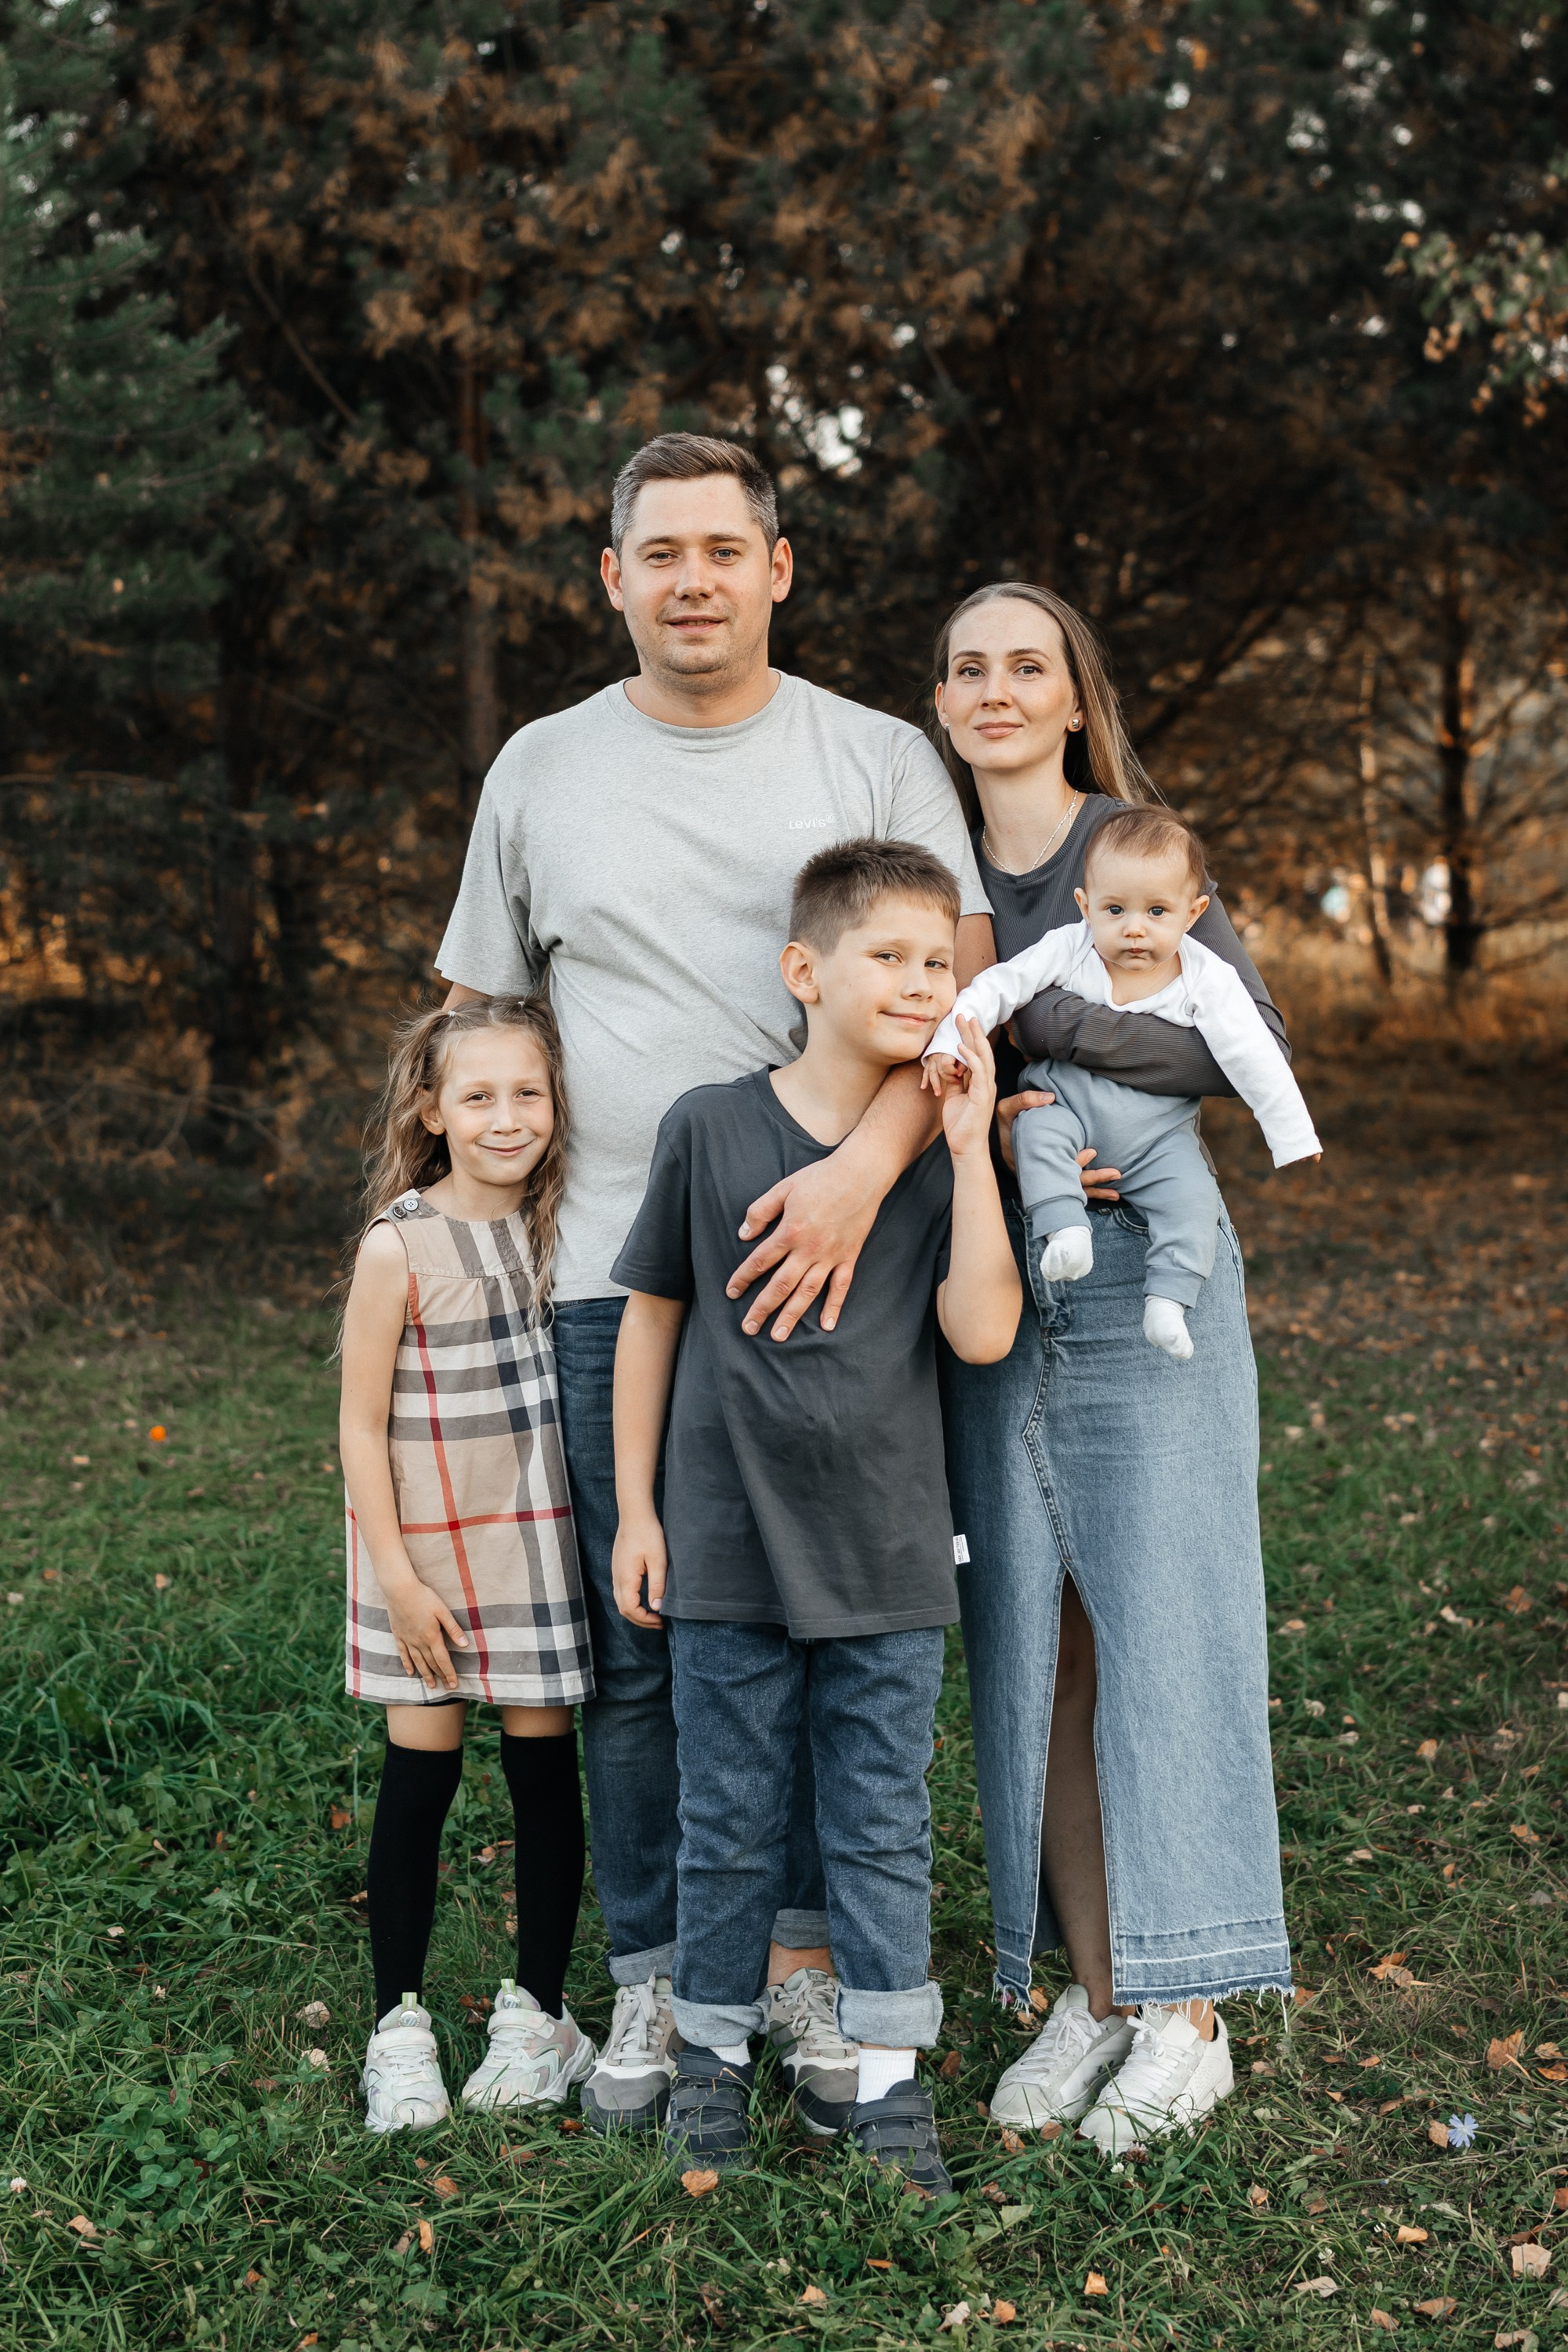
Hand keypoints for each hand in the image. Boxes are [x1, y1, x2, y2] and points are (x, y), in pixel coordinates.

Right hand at [383, 1574, 468, 1692]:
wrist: (399, 1590)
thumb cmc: (424, 1597)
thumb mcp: (443, 1611)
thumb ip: (454, 1629)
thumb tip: (465, 1645)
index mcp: (432, 1636)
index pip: (443, 1660)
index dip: (449, 1673)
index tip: (454, 1684)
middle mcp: (419, 1642)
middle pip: (431, 1663)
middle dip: (440, 1676)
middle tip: (446, 1688)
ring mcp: (407, 1640)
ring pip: (417, 1662)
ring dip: (425, 1675)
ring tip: (431, 1685)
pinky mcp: (398, 1635)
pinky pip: (402, 1654)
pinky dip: (407, 1664)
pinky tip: (410, 1672)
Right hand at [612, 1514, 667, 1629]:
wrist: (634, 1514)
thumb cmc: (648, 1534)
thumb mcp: (658, 1560)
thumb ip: (657, 1585)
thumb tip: (657, 1608)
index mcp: (626, 1579)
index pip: (631, 1610)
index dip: (645, 1620)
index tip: (661, 1621)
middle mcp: (617, 1578)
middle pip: (624, 1609)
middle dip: (641, 1620)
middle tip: (659, 1623)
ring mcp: (616, 1573)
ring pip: (621, 1602)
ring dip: (636, 1612)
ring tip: (653, 1615)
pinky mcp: (618, 1568)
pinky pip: (622, 1592)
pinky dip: (632, 1602)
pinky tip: (645, 1600)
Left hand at [727, 1152, 882, 1339]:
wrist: (861, 1174)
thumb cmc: (820, 1178)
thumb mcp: (783, 1188)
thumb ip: (760, 1212)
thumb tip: (744, 1234)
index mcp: (789, 1232)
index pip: (760, 1261)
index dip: (743, 1278)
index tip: (731, 1292)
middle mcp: (808, 1250)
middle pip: (780, 1285)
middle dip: (762, 1308)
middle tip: (749, 1328)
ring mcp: (830, 1256)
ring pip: (807, 1293)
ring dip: (791, 1316)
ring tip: (778, 1335)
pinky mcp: (849, 1257)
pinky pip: (841, 1287)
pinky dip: (834, 1307)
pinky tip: (826, 1326)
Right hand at [921, 1051, 965, 1099]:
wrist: (951, 1039)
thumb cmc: (960, 1050)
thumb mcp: (964, 1056)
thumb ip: (963, 1065)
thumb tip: (958, 1074)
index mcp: (947, 1052)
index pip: (946, 1065)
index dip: (952, 1071)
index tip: (958, 1074)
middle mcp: (938, 1055)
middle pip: (940, 1070)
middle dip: (948, 1078)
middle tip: (955, 1081)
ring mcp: (933, 1059)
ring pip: (931, 1073)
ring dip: (935, 1084)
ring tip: (938, 1094)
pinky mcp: (930, 1062)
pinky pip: (926, 1071)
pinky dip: (925, 1079)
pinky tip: (923, 1087)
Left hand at [938, 1016, 999, 1160]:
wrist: (965, 1147)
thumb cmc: (961, 1125)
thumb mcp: (953, 1097)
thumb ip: (954, 1081)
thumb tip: (949, 1066)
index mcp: (980, 1082)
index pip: (976, 1054)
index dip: (970, 1038)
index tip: (962, 1022)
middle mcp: (986, 1083)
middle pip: (981, 1051)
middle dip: (973, 1032)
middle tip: (964, 1014)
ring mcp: (986, 1089)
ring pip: (983, 1058)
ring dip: (974, 1039)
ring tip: (966, 1022)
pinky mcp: (982, 1097)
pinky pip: (978, 1073)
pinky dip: (970, 1059)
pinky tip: (961, 1047)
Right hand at [995, 1092, 1121, 1200]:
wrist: (1001, 1135)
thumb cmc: (1006, 1124)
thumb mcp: (1007, 1109)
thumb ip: (1025, 1101)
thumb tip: (1051, 1097)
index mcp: (1030, 1161)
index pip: (1054, 1168)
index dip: (1074, 1164)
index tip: (1091, 1152)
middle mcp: (1041, 1174)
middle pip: (1068, 1182)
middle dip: (1093, 1179)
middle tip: (1115, 1173)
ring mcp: (1048, 1178)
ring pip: (1072, 1189)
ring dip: (1095, 1190)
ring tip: (1115, 1193)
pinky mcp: (1055, 1178)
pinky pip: (1074, 1189)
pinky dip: (1092, 1192)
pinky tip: (1108, 1193)